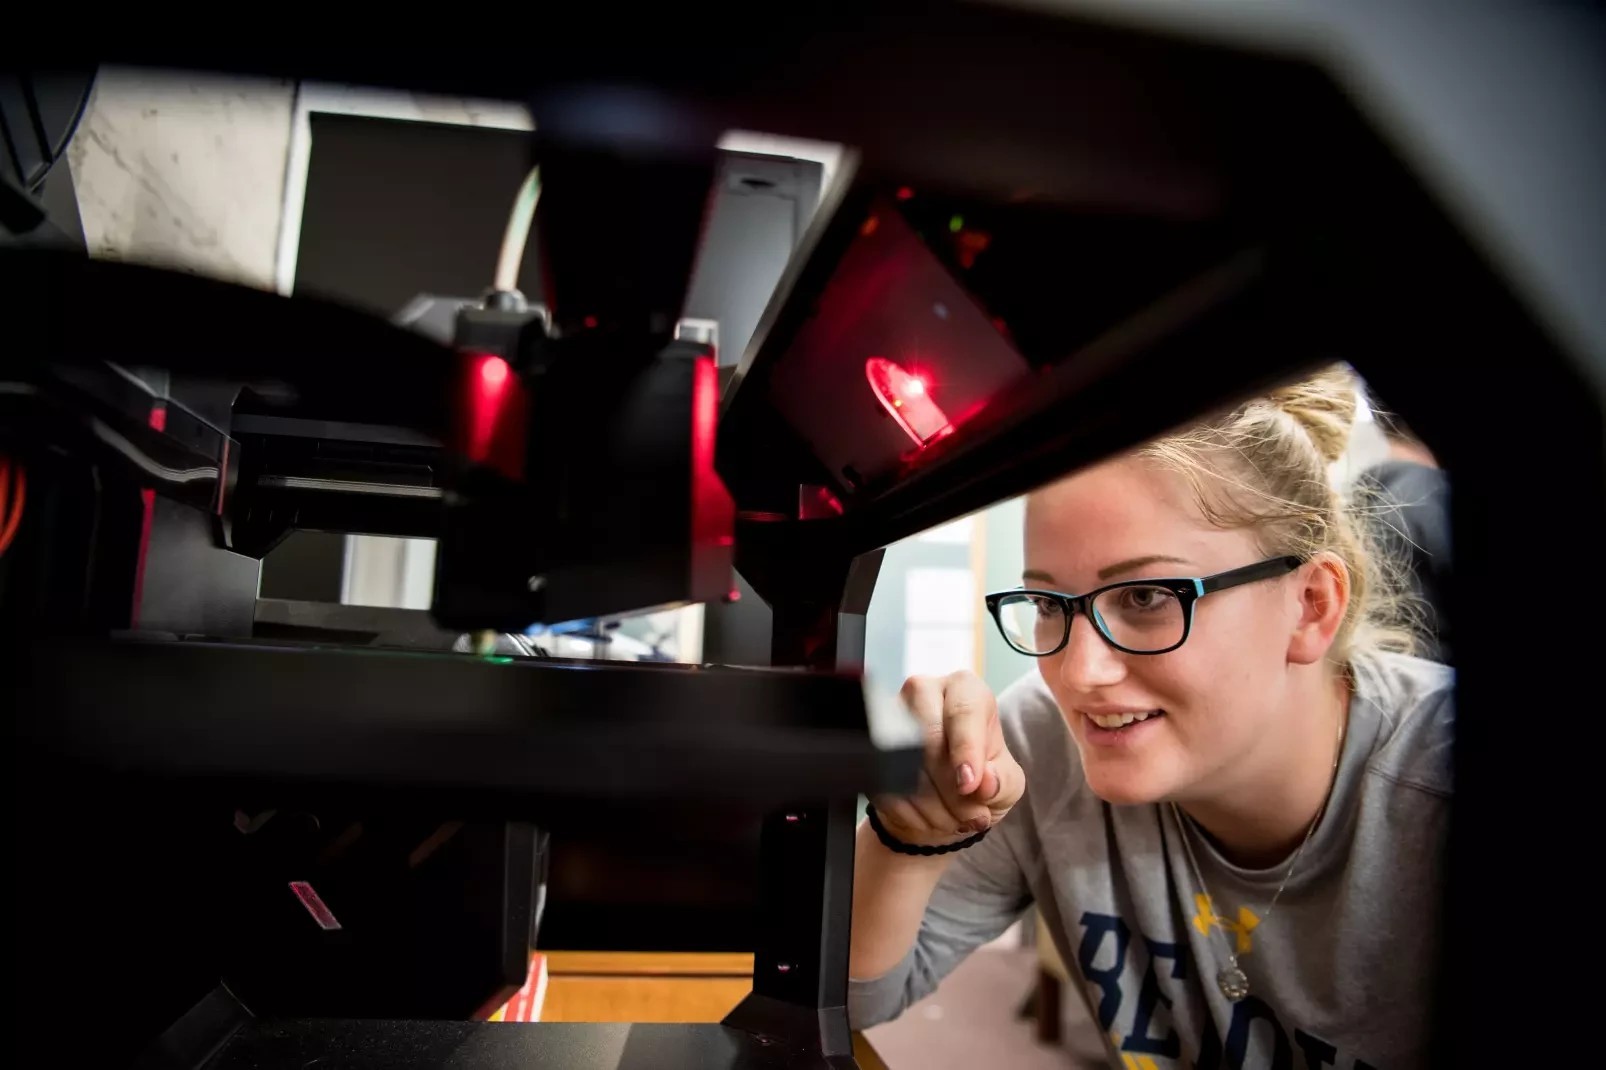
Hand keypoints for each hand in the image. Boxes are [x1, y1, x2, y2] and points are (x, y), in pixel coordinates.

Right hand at [869, 671, 1025, 848]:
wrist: (942, 799)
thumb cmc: (979, 778)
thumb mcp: (1005, 782)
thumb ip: (1001, 782)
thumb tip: (985, 782)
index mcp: (965, 690)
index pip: (964, 712)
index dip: (966, 750)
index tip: (969, 785)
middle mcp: (924, 693)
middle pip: (928, 737)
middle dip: (949, 788)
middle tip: (969, 818)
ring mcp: (890, 717)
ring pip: (904, 764)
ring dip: (931, 807)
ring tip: (953, 822)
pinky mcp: (870, 748)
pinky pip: (884, 785)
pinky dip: (909, 814)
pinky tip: (928, 821)